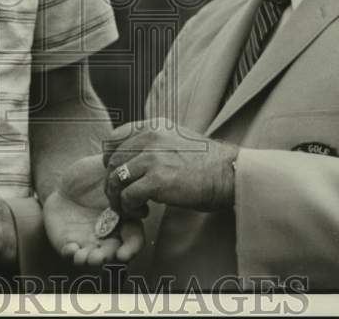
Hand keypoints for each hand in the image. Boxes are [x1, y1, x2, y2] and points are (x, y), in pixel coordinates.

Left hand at [43, 154, 143, 266]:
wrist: (62, 184)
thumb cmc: (88, 177)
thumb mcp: (104, 169)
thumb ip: (120, 168)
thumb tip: (133, 154)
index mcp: (122, 220)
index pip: (133, 238)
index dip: (131, 248)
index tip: (124, 254)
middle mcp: (108, 235)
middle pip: (114, 253)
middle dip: (108, 258)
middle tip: (101, 257)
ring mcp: (90, 241)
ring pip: (94, 258)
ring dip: (91, 261)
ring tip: (86, 258)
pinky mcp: (71, 244)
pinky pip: (73, 255)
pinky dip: (73, 255)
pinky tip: (70, 248)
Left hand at [102, 118, 237, 213]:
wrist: (229, 174)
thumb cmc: (205, 163)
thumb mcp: (175, 140)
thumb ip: (152, 144)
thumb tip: (130, 160)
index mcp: (152, 126)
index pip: (113, 138)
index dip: (109, 160)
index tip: (118, 175)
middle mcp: (149, 137)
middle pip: (111, 162)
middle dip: (113, 184)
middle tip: (124, 198)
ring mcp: (151, 158)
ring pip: (115, 180)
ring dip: (120, 199)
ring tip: (134, 207)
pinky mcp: (156, 180)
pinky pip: (127, 196)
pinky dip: (131, 208)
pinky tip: (144, 212)